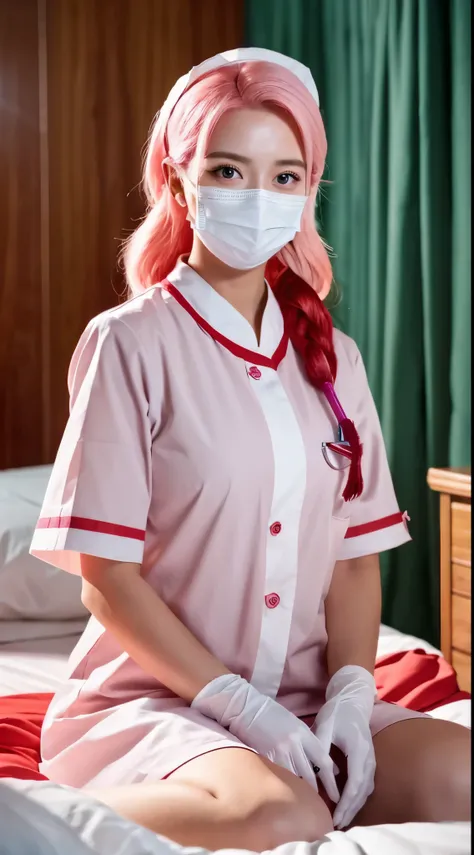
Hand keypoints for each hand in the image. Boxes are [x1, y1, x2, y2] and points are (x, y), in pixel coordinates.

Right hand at [192, 673, 338, 800]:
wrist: (246, 706)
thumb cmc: (271, 714)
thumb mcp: (295, 724)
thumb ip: (310, 743)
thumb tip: (327, 765)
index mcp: (304, 733)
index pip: (323, 760)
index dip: (332, 779)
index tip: (337, 791)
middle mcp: (294, 743)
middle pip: (312, 773)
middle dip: (321, 790)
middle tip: (326, 804)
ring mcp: (279, 750)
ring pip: (296, 777)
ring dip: (303, 790)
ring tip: (309, 802)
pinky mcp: (265, 756)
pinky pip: (279, 775)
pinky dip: (285, 784)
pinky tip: (288, 793)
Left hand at [312, 665, 376, 828]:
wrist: (353, 700)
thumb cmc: (337, 712)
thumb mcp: (325, 725)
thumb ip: (321, 746)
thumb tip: (318, 770)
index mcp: (359, 749)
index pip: (355, 782)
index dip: (346, 801)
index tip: (335, 814)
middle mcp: (369, 757)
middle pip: (362, 791)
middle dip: (350, 809)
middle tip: (337, 824)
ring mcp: (371, 760)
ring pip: (366, 790)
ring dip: (355, 806)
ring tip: (341, 819)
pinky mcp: (369, 760)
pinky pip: (366, 784)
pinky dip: (358, 798)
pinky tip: (348, 805)